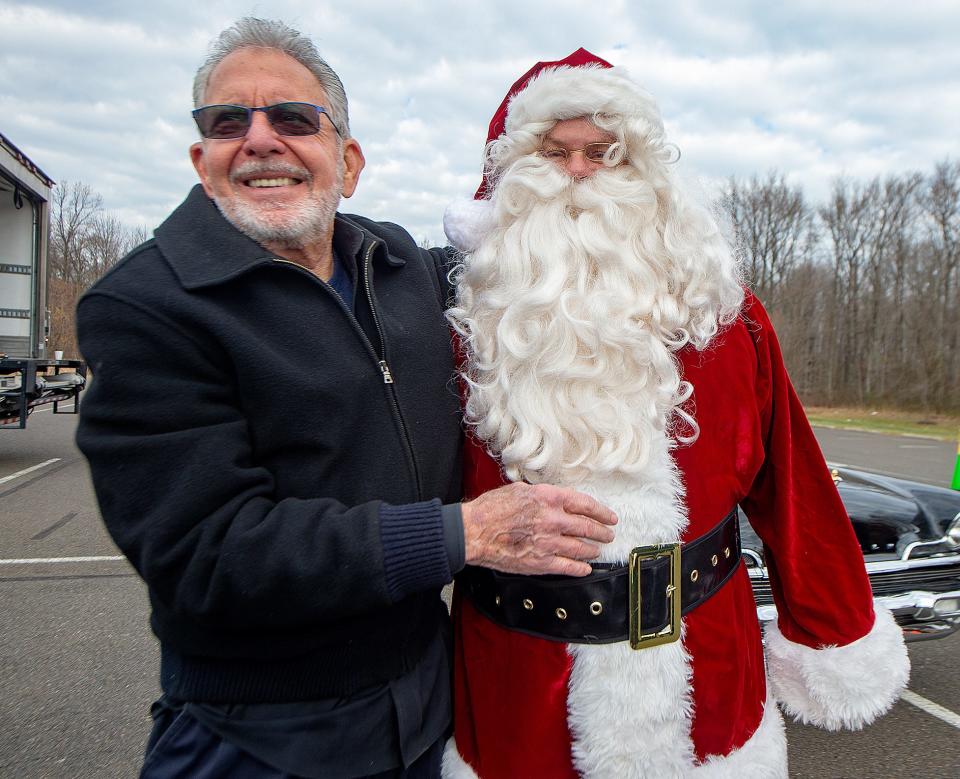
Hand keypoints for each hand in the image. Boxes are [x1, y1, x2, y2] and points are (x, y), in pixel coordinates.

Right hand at [462, 482, 617, 576]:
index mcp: (548, 497)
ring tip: (596, 550)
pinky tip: (585, 568)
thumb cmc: (491, 509)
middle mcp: (553, 519)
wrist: (474, 532)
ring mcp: (549, 542)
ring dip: (592, 550)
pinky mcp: (541, 563)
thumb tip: (556, 499)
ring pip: (581, 548)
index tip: (609, 516)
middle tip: (608, 534)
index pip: (585, 504)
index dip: (601, 511)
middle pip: (587, 527)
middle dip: (602, 532)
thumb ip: (542, 495)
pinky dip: (580, 568)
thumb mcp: (519, 490)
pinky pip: (568, 567)